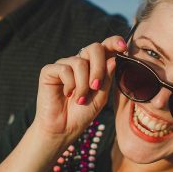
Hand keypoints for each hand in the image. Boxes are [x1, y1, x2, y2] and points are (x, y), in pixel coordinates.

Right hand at [31, 35, 126, 152]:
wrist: (63, 129)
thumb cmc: (82, 114)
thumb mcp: (101, 97)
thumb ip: (107, 78)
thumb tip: (113, 59)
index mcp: (94, 66)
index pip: (105, 47)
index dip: (114, 42)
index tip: (124, 47)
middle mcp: (79, 62)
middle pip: (94, 48)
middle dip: (99, 68)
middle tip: (96, 87)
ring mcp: (64, 65)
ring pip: (80, 62)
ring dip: (83, 84)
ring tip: (80, 99)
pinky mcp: (49, 71)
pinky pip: (65, 69)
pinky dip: (70, 85)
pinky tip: (67, 95)